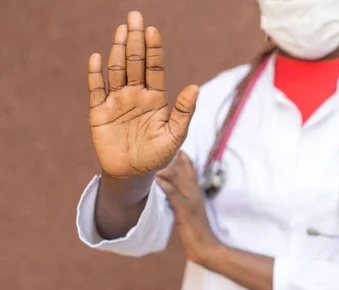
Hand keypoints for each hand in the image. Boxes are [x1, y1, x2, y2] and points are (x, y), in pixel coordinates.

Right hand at [87, 11, 198, 176]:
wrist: (133, 175)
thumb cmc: (158, 155)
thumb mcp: (175, 135)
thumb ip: (183, 112)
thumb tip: (195, 87)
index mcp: (155, 98)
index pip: (154, 68)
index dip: (153, 49)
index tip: (152, 30)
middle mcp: (136, 94)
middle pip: (135, 63)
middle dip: (135, 40)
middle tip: (134, 16)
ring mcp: (117, 101)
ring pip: (117, 70)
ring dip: (118, 51)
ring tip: (121, 31)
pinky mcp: (99, 112)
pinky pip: (96, 89)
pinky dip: (95, 74)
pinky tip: (97, 57)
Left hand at [156, 151, 221, 263]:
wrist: (205, 246)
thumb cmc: (196, 230)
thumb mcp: (191, 209)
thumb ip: (182, 197)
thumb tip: (169, 188)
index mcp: (196, 191)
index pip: (189, 167)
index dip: (179, 155)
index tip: (168, 144)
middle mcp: (194, 192)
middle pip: (183, 167)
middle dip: (170, 154)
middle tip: (155, 141)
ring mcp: (190, 200)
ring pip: (177, 177)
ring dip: (165, 165)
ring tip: (150, 154)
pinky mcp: (185, 211)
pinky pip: (173, 195)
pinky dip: (164, 185)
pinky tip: (154, 178)